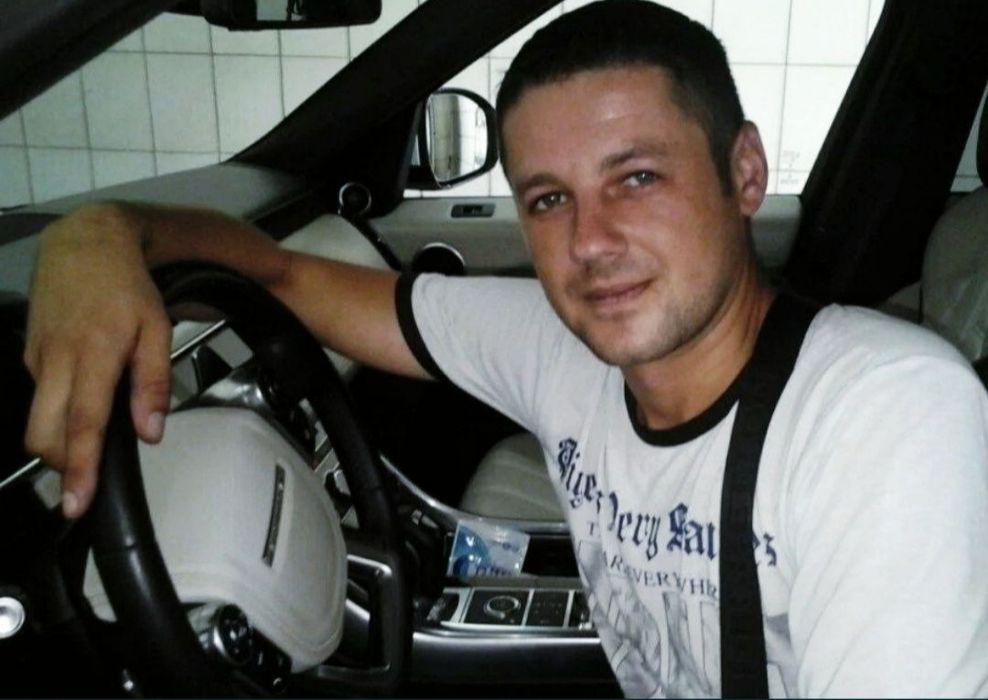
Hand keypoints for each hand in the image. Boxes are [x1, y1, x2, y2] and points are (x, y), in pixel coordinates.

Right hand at [23, 204, 172, 518]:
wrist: (85, 243)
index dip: (79, 468)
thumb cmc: (128, 288)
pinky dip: (57, 414)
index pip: (83, 424)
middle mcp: (58, 361)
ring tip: (85, 449)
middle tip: (83, 482)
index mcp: (95, 356)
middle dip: (60, 465)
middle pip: (43, 433)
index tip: (76, 503)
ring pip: (37, 419)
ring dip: (58, 442)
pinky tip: (82, 404)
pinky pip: (41, 397)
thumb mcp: (157, 330)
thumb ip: (154, 383)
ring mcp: (38, 358)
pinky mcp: (30, 354)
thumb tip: (150, 433)